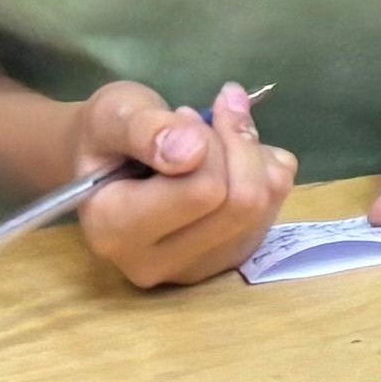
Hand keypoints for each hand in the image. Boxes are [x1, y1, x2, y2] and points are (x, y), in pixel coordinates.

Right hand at [69, 82, 291, 289]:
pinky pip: (275, 206)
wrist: (106, 164)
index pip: (203, 190)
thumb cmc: (105, 137)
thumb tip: (192, 151)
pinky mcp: (228, 259)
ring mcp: (197, 268)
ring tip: (212, 137)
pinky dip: (264, 169)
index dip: (209, 141)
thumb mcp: (112, 113)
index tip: (183, 115)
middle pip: (242, 202)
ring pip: (265, 204)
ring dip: (253, 154)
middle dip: (236, 144)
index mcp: (114, 231)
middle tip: (204, 119)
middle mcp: (155, 263)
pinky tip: (229, 159)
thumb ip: (144, 130)